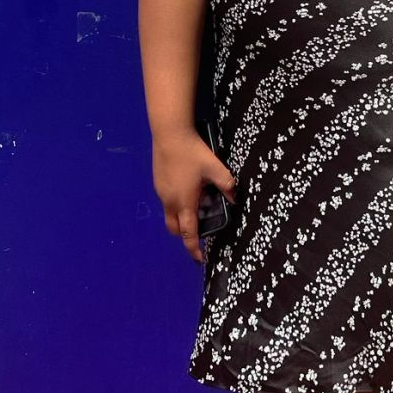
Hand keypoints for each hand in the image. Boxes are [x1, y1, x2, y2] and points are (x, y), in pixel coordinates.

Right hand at [152, 128, 234, 263]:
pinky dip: (176, 205)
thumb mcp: (215, 168)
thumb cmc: (192, 153)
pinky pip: (166, 202)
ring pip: (169, 215)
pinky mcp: (157, 183)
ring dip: (180, 219)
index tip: (200, 258)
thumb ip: (227, 185)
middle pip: (174, 229)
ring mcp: (161, 193)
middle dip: (185, 236)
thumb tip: (235, 199)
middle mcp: (170, 202)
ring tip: (196, 207)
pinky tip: (186, 190)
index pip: (188, 233)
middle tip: (199, 233)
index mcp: (184, 203)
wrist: (169, 134)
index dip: (194, 248)